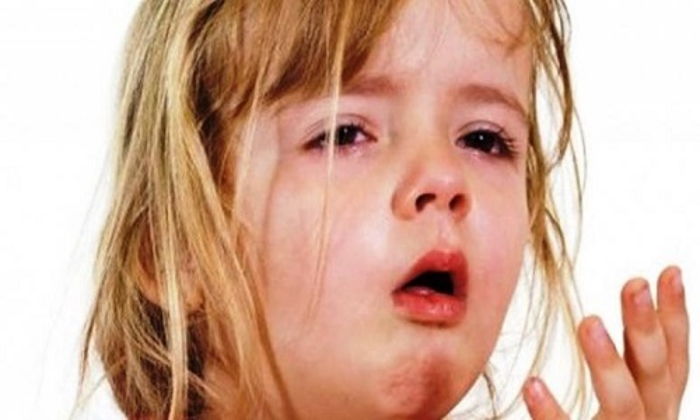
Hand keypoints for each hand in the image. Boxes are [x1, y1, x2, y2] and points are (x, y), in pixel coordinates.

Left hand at [522, 266, 688, 418]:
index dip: (675, 315)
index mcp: (657, 404)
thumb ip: (627, 362)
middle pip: (654, 373)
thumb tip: (628, 304)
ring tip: (588, 322)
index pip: (672, 357)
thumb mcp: (623, 398)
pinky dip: (551, 412)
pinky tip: (532, 384)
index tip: (670, 271)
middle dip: (647, 328)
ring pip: (624, 405)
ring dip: (608, 362)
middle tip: (634, 284)